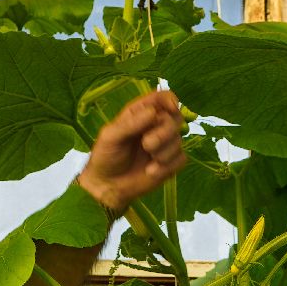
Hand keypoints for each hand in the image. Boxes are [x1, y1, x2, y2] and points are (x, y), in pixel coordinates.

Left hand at [78, 89, 187, 216]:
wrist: (108, 187)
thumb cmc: (105, 157)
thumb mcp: (110, 137)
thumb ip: (130, 123)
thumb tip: (153, 112)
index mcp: (140, 113)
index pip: (162, 98)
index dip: (170, 100)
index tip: (171, 109)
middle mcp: (155, 126)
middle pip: (175, 118)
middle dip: (164, 132)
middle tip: (147, 145)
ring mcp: (164, 145)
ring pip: (179, 140)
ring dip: (164, 152)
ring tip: (147, 161)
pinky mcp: (170, 163)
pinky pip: (181, 158)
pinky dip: (168, 166)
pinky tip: (151, 171)